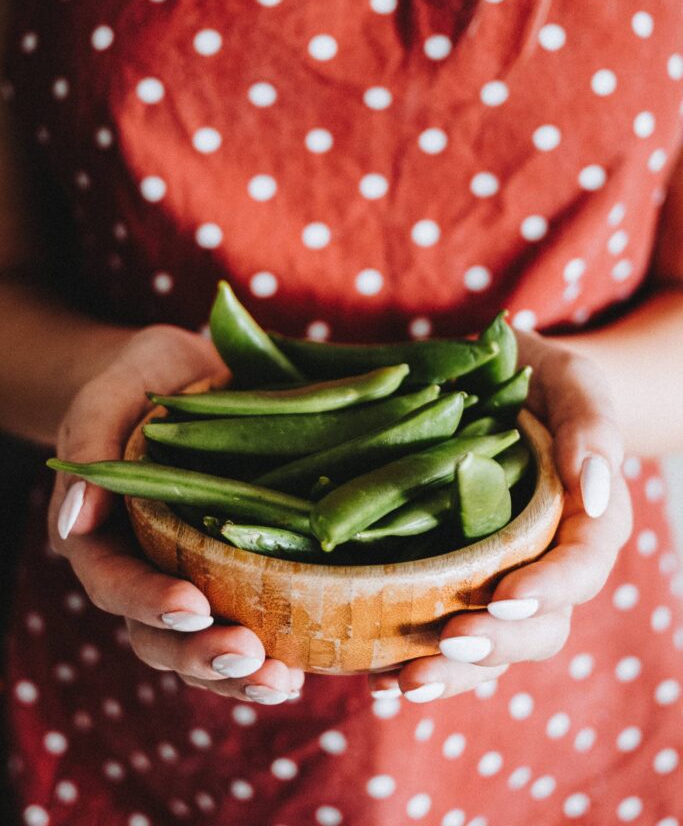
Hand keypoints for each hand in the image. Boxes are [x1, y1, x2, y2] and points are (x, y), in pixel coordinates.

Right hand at [48, 324, 303, 703]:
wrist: (182, 378)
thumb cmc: (139, 381)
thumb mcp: (109, 396)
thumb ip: (89, 446)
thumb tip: (74, 519)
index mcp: (102, 534)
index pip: (114, 583)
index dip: (148, 602)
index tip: (193, 606)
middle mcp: (143, 568)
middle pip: (158, 636)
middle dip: (201, 654)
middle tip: (249, 657)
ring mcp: (189, 578)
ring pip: (202, 647)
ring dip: (239, 673)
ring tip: (282, 681)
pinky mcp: (234, 575)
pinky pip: (246, 626)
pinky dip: (271, 653)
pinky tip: (303, 668)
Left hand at [368, 331, 632, 702]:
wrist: (500, 386)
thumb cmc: (543, 381)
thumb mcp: (572, 382)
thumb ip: (591, 425)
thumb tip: (592, 485)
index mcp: (588, 521)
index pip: (581, 565)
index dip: (550, 587)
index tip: (507, 593)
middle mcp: (550, 562)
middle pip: (542, 624)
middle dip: (499, 642)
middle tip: (451, 641)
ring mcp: (503, 579)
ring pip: (495, 645)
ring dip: (453, 672)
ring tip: (404, 682)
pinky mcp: (459, 585)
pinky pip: (449, 637)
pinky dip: (417, 663)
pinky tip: (380, 678)